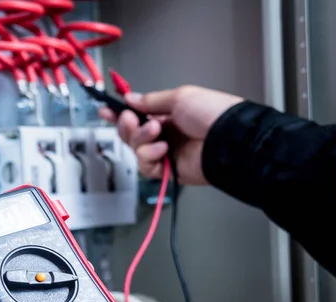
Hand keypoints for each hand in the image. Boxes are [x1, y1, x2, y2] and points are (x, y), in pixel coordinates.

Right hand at [99, 85, 242, 183]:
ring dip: (141, 139)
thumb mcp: (179, 97)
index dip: (120, 113)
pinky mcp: (168, 170)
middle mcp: (166, 133)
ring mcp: (166, 152)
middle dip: (127, 126)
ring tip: (156, 132)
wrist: (228, 139)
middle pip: (131, 134)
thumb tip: (132, 98)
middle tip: (131, 120)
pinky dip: (149, 156)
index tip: (106, 111)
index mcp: (169, 114)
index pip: (138, 114)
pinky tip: (162, 150)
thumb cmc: (213, 114)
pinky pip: (146, 166)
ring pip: (136, 150)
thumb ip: (151, 101)